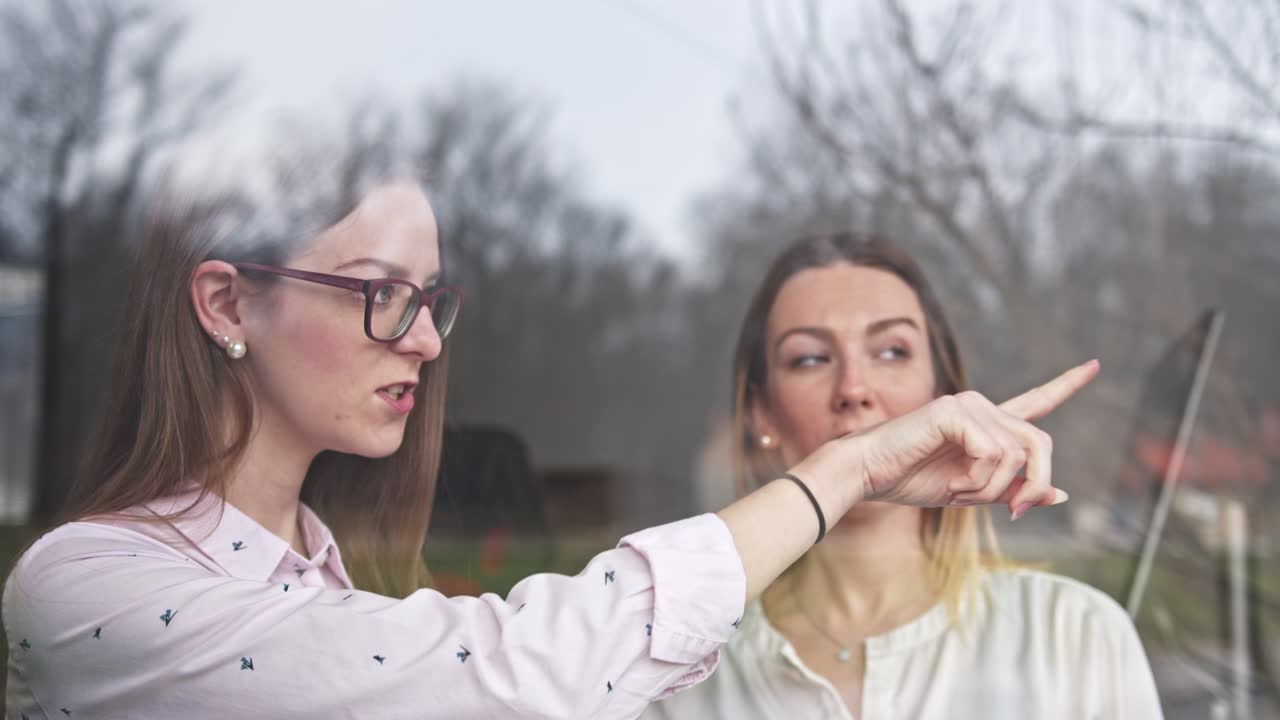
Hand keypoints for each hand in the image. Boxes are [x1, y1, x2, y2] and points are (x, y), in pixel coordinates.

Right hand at [790, 359, 1099, 519]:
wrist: (867, 475)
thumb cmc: (910, 480)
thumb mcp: (972, 492)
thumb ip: (1014, 489)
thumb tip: (1062, 494)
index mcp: (987, 423)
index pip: (1035, 401)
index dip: (1066, 385)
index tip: (1094, 364)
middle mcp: (982, 406)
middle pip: (1040, 443)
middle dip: (1034, 484)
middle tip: (1013, 512)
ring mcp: (968, 405)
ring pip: (1016, 455)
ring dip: (993, 488)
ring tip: (960, 493)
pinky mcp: (954, 412)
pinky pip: (993, 453)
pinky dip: (978, 480)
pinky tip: (953, 485)